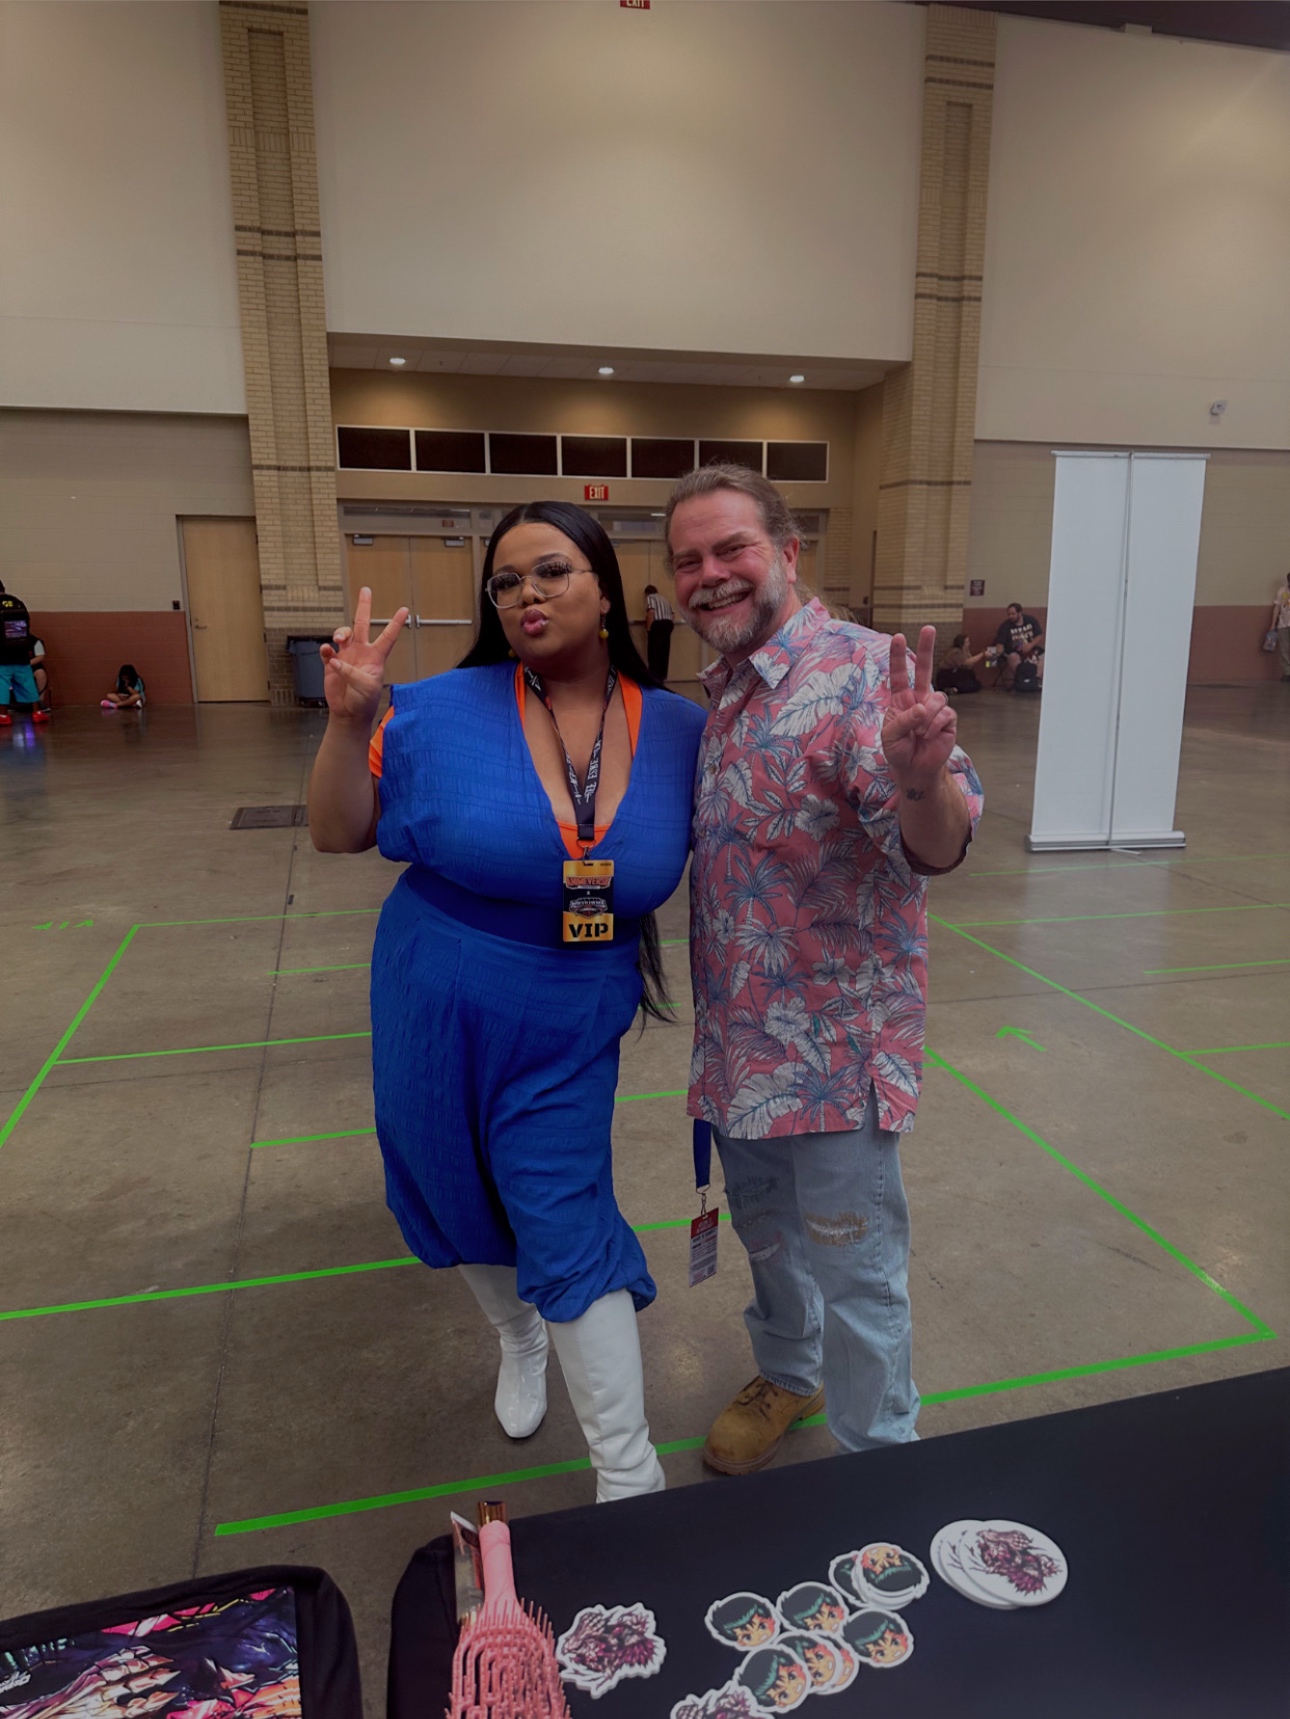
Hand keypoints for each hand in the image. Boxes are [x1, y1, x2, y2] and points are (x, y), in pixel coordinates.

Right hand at [320, 587, 407, 725]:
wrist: (349, 713)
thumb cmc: (363, 701)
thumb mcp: (365, 687)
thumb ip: (351, 672)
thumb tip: (336, 660)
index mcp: (376, 657)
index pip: (388, 636)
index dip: (396, 623)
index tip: (404, 610)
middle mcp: (361, 652)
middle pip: (362, 624)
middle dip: (364, 607)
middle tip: (366, 590)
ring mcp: (346, 656)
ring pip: (343, 633)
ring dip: (340, 631)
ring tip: (338, 638)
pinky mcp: (331, 664)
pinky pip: (327, 650)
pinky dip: (325, 649)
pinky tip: (327, 653)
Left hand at [881, 625, 957, 789]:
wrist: (914, 769)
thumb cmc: (898, 750)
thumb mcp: (890, 736)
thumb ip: (903, 720)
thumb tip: (922, 707)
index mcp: (901, 699)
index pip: (899, 673)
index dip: (899, 656)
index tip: (898, 637)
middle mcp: (919, 699)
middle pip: (925, 669)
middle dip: (927, 648)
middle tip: (929, 627)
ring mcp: (934, 708)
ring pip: (937, 697)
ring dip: (926, 716)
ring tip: (919, 732)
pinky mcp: (948, 720)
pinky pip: (944, 714)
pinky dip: (934, 725)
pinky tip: (928, 736)